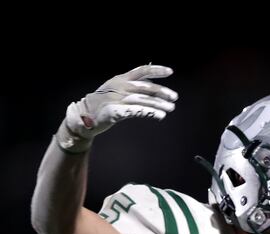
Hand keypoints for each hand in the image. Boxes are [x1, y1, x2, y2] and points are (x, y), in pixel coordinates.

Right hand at [57, 65, 176, 150]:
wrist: (83, 116)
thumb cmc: (103, 103)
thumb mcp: (116, 89)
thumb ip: (133, 87)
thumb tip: (154, 85)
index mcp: (120, 79)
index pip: (141, 71)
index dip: (156, 70)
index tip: (170, 71)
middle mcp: (119, 87)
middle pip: (145, 87)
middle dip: (161, 91)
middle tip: (174, 97)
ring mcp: (116, 99)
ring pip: (143, 100)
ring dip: (159, 104)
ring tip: (170, 108)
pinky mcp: (115, 111)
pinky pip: (136, 111)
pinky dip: (149, 112)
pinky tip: (159, 115)